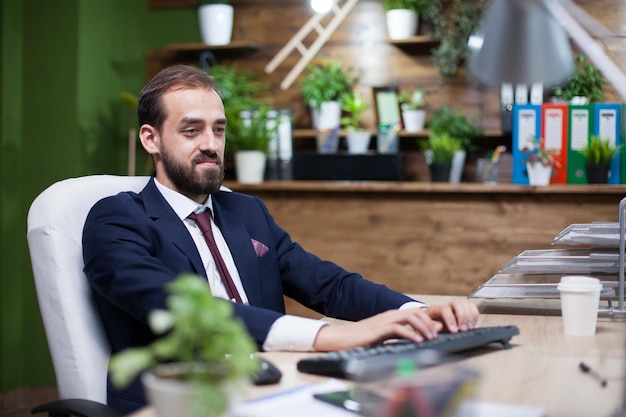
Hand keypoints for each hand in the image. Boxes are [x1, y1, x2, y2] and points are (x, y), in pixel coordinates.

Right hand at [312, 299, 478, 351]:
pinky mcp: (379, 330)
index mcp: (393, 316)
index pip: (417, 313)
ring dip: (423, 328)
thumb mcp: (385, 336)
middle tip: (438, 335)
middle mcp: (390, 315)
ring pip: (410, 317)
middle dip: (430, 323)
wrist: (342, 338)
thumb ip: (402, 334)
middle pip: (416, 313)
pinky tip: (417, 341)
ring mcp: (384, 321)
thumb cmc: (363, 339)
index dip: (430, 320)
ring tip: (431, 338)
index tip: (440, 331)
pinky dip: (410, 334)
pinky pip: (398, 329)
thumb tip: (421, 336)